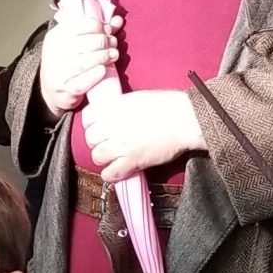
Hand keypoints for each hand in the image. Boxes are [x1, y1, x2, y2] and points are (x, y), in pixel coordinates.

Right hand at [39, 0, 118, 114]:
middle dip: (102, 41)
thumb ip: (98, 31)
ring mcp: (58, 74)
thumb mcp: (78, 43)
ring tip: (113, 55)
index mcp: (56, 37)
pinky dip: (94, 75)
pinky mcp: (65, 91)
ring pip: (81, 63)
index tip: (108, 30)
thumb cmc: (69, 62)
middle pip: (81, 44)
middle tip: (113, 44)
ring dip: (102, 57)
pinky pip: (80, 83)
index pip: (77, 25)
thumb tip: (118, 20)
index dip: (97, 25)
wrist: (53, 90)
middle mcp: (53, 54)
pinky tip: (104, 69)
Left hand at [81, 89, 202, 181]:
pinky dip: (112, 173)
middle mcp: (113, 126)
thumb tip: (110, 113)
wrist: (185, 119)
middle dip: (98, 140)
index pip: (87, 118)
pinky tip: (119, 168)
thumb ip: (119, 106)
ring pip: (97, 156)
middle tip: (109, 141)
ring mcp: (121, 145)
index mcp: (113, 107)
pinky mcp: (132, 161)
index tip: (100, 125)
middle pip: (90, 138)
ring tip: (114, 155)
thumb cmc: (167, 105)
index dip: (92, 123)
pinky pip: (110, 174)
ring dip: (104, 157)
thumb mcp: (136, 98)